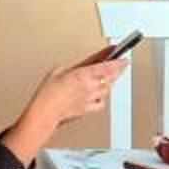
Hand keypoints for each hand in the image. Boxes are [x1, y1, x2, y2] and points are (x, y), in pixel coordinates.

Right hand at [0, 51, 131, 161]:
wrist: (45, 111)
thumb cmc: (48, 93)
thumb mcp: (59, 70)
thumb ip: (76, 66)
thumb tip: (86, 63)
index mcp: (83, 75)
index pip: (107, 66)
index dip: (118, 61)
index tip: (123, 57)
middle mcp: (90, 86)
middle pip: (111, 77)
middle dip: (118, 70)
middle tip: (122, 64)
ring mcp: (90, 98)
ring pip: (108, 89)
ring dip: (111, 81)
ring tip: (111, 77)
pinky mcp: (88, 108)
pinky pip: (101, 102)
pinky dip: (103, 97)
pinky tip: (100, 94)